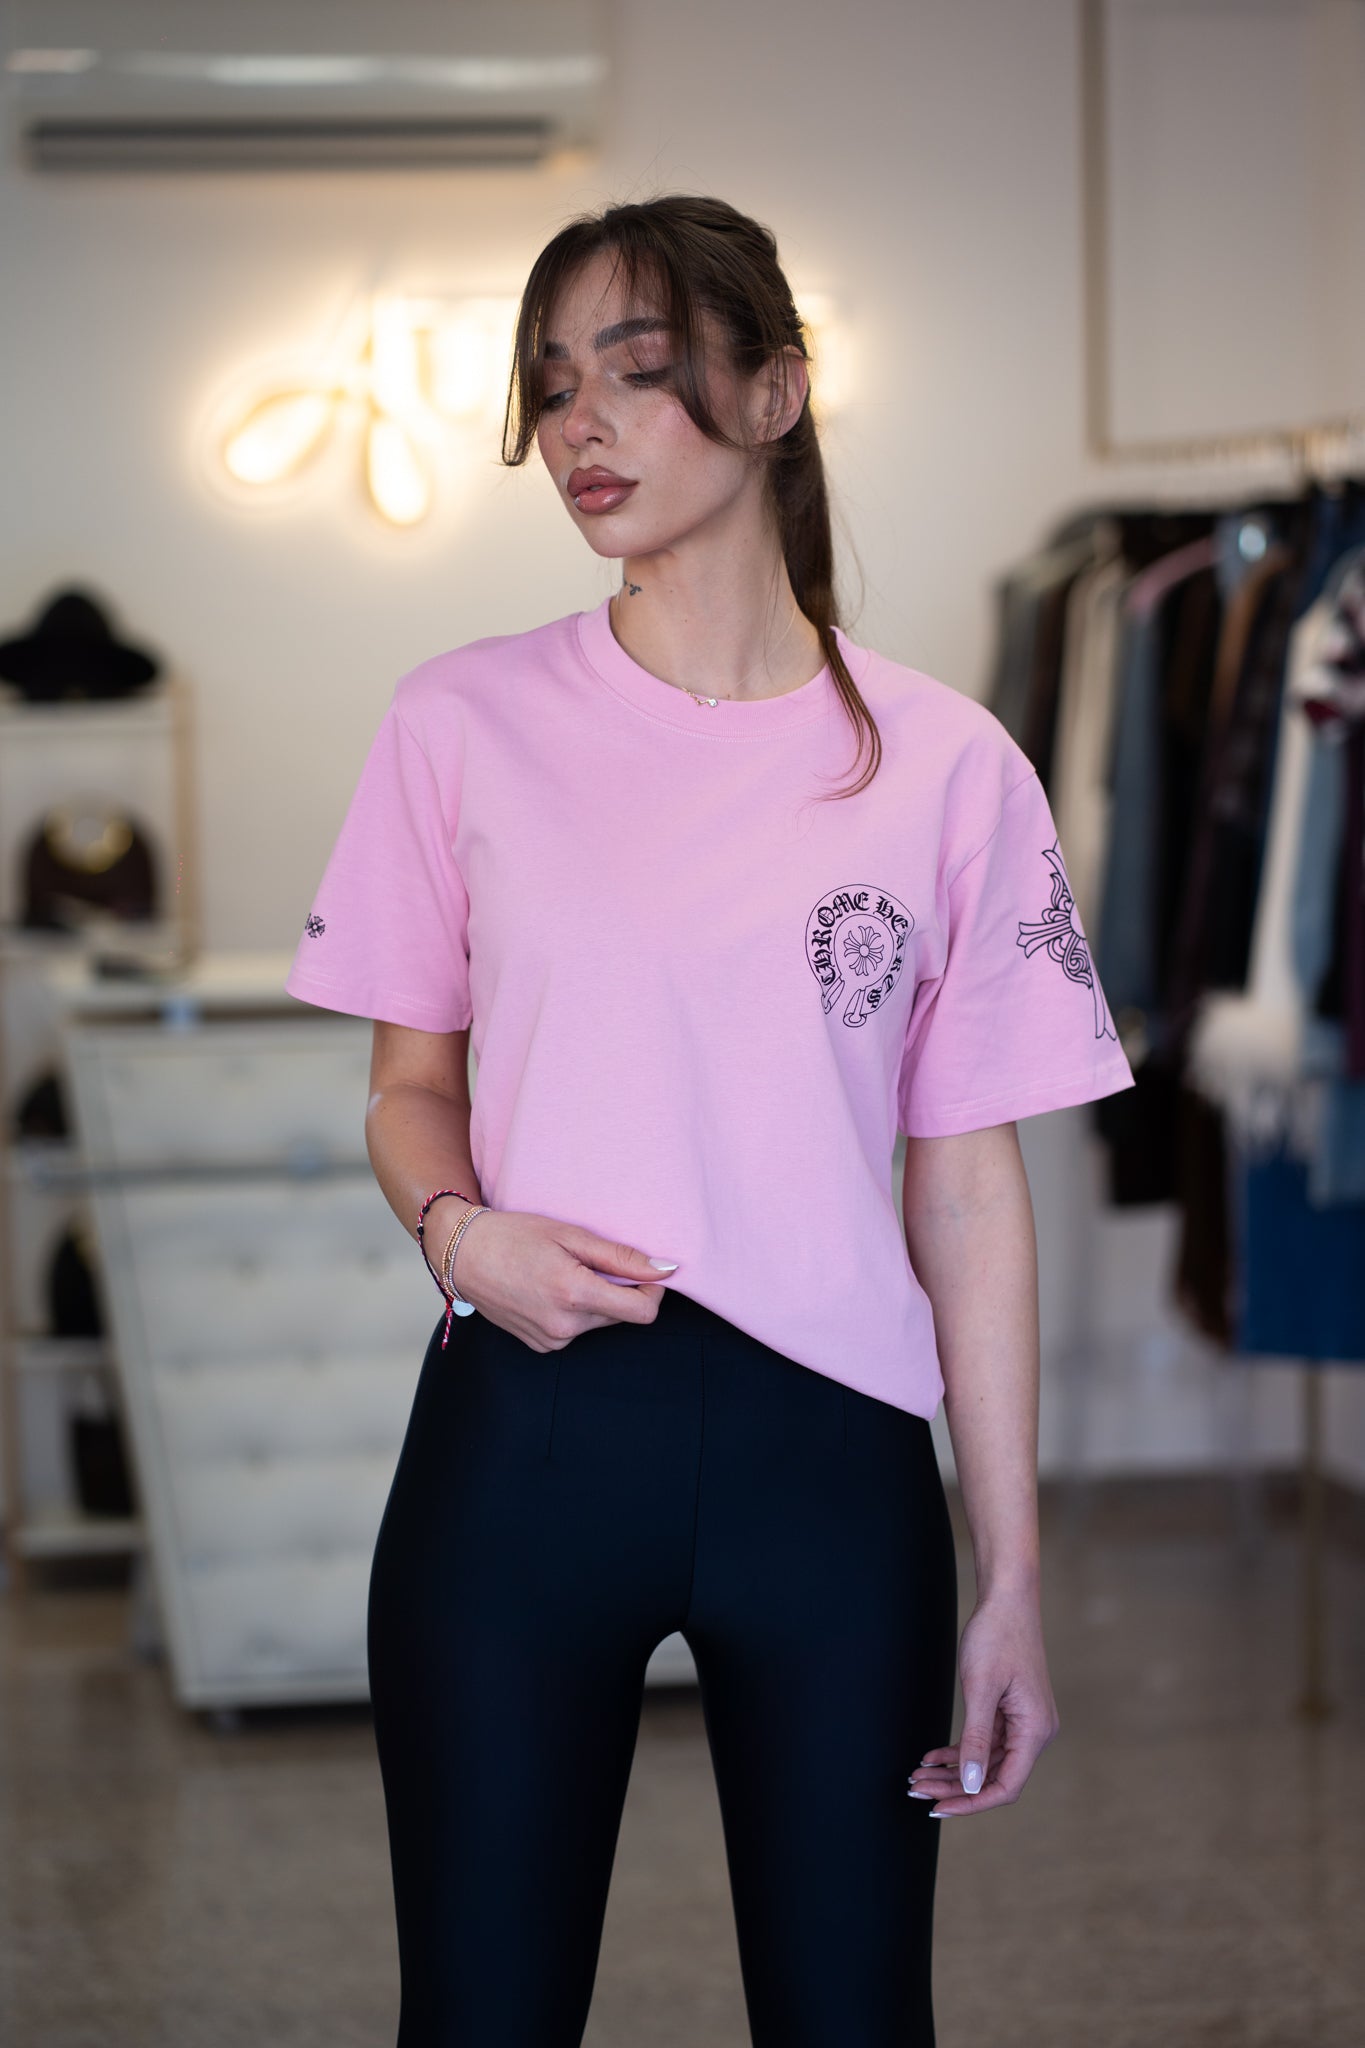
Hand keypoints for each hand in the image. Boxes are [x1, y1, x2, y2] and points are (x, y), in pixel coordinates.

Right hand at [449, 1209, 677, 1351]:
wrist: (462, 1255)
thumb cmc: (514, 1235)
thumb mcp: (571, 1235)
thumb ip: (621, 1257)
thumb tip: (666, 1270)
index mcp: (575, 1295)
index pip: (643, 1312)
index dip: (653, 1290)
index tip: (645, 1271)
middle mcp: (565, 1327)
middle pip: (620, 1314)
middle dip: (618, 1289)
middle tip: (589, 1260)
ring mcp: (551, 1341)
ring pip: (598, 1321)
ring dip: (595, 1299)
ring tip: (563, 1271)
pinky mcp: (541, 1346)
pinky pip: (576, 1329)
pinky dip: (574, 1310)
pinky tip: (549, 1289)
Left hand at [907, 1585, 1059, 1816]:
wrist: (1007, 1600)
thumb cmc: (997, 1637)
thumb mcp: (980, 1688)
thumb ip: (975, 1738)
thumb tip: (970, 1784)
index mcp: (1035, 1731)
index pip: (1006, 1785)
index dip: (972, 1802)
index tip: (938, 1807)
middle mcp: (1034, 1732)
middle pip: (993, 1777)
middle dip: (954, 1788)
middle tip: (916, 1790)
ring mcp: (1023, 1723)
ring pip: (986, 1762)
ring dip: (953, 1772)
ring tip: (917, 1777)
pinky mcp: (1011, 1712)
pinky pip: (985, 1743)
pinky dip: (959, 1752)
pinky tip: (931, 1757)